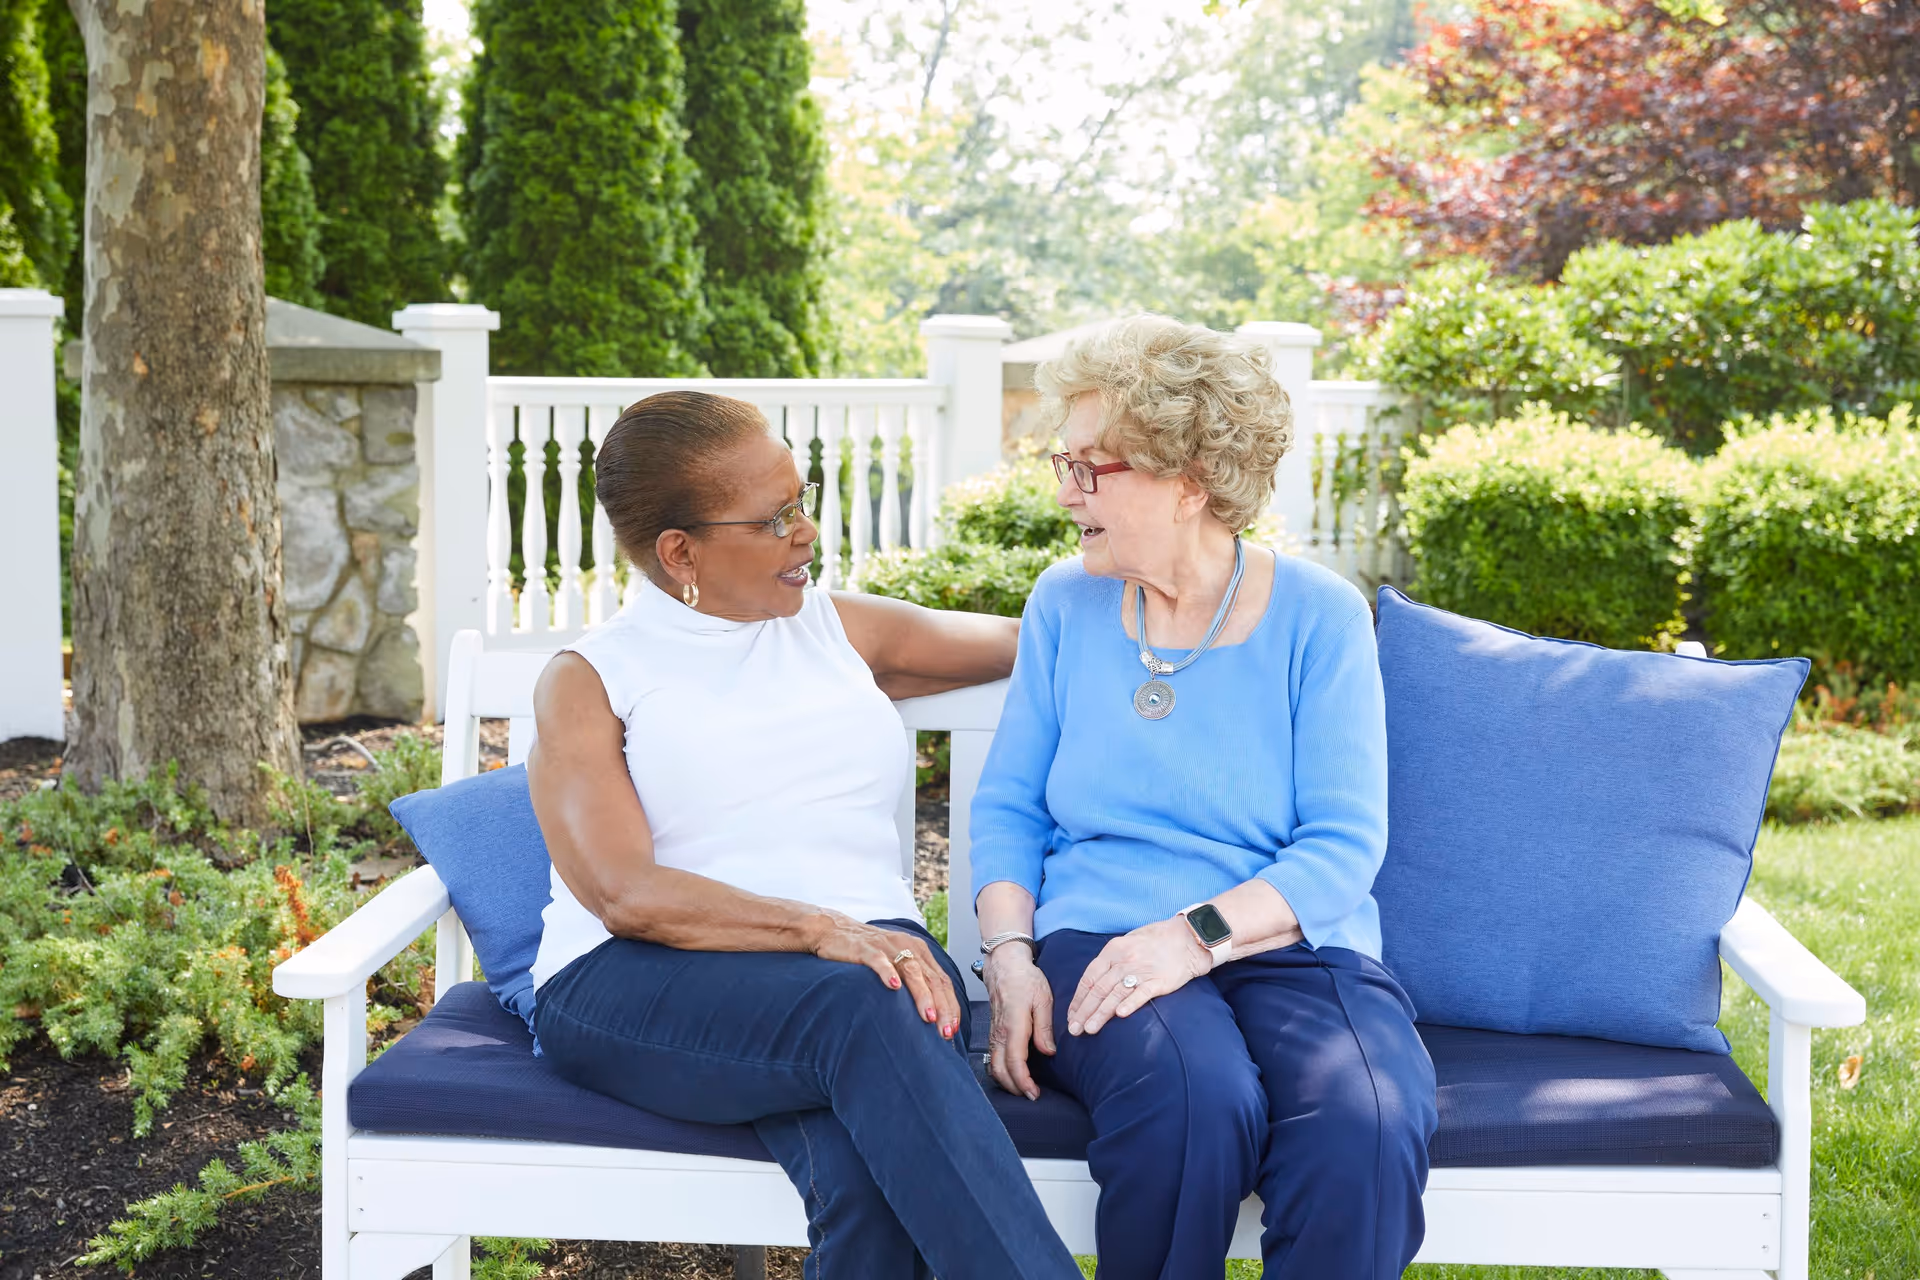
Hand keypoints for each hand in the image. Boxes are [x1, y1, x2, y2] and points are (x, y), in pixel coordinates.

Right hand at [808, 913, 961, 1039]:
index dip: (950, 1005)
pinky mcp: (866, 948)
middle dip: (942, 1007)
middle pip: (932, 978)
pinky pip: (880, 961)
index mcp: (919, 951)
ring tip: (929, 1017)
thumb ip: (914, 980)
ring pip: (911, 971)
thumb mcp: (897, 962)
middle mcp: (908, 946)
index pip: (942, 980)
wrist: (834, 930)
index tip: (954, 1028)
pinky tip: (894, 987)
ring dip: (922, 996)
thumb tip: (931, 1013)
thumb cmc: (868, 952)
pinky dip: (888, 973)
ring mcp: (887, 947)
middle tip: (946, 1031)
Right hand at [983, 945, 1054, 1099]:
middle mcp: (1000, 1032)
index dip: (1024, 1082)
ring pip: (994, 1066)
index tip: (1034, 1094)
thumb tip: (1048, 1051)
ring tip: (1024, 1089)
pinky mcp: (993, 1031)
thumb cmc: (1025, 978)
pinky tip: (1013, 1074)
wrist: (1005, 964)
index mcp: (1013, 1025)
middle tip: (1032, 1096)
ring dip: (1007, 1082)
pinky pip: (993, 1057)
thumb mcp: (1043, 998)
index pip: (1015, 1062)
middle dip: (1015, 1088)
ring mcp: (994, 1033)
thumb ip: (1044, 1027)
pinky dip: (1001, 1071)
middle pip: (1000, 1070)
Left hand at [1067, 916, 1211, 1036]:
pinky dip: (1130, 1004)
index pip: (1089, 978)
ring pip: (1115, 994)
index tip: (1071, 1015)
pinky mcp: (1159, 981)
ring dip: (1100, 1014)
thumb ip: (1111, 960)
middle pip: (1099, 989)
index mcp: (1113, 950)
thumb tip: (1094, 982)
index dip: (1079, 998)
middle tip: (1074, 1029)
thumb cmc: (1155, 941)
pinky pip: (1141, 994)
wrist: (1188, 939)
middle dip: (1084, 1011)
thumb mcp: (1127, 942)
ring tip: (1089, 1029)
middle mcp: (1124, 960)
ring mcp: (1142, 970)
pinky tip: (1120, 1016)